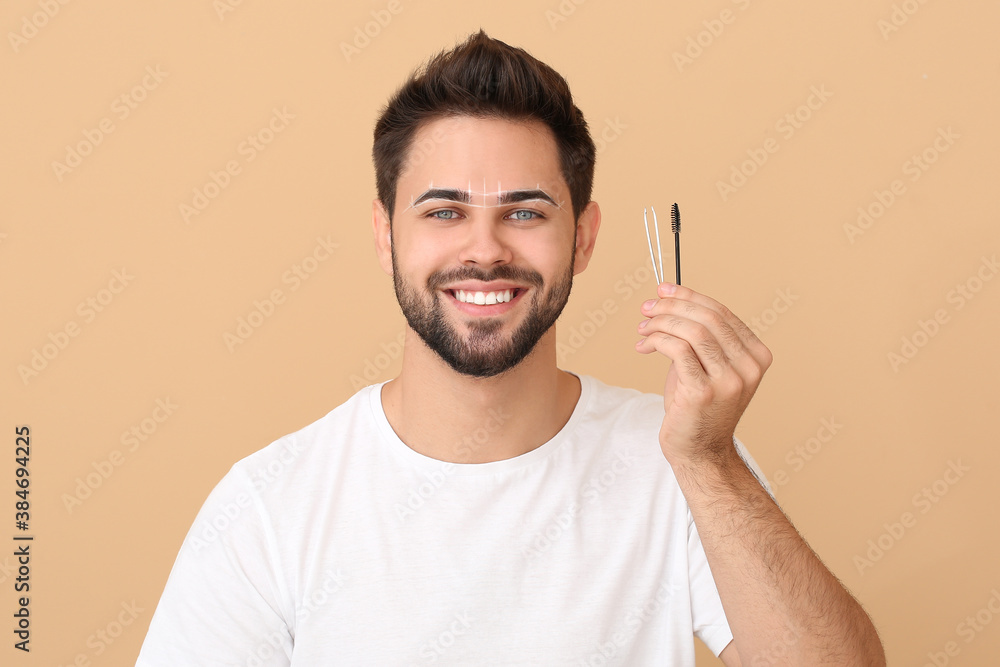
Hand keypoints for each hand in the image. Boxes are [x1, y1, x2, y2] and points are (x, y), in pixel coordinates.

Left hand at [635, 283, 771, 466]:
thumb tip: (668, 299)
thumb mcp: (706, 366)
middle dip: (672, 306)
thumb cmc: (699, 407)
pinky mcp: (704, 392)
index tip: (663, 290)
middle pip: (707, 319)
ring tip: (643, 328)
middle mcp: (749, 367)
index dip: (689, 296)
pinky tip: (644, 345)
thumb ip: (698, 336)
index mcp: (757, 356)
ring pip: (692, 331)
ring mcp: (729, 381)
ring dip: (661, 323)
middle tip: (646, 308)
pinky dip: (657, 340)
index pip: (722, 313)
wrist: (700, 451)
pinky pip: (677, 350)